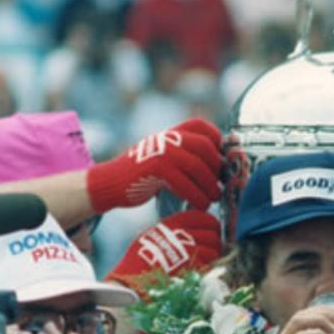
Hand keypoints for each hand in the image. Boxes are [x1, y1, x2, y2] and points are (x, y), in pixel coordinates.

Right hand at [86, 118, 223, 213]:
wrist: (112, 182)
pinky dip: (196, 196)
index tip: (221, 162)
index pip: (203, 127)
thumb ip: (185, 154)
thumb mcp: (165, 156)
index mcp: (172, 132)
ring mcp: (162, 151)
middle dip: (217, 169)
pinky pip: (184, 183)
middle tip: (220, 185)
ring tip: (213, 198)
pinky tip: (200, 206)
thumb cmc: (144, 175)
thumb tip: (219, 164)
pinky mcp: (156, 168)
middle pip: (205, 147)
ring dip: (209, 186)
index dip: (218, 142)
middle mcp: (168, 137)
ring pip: (197, 167)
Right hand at [107, 209, 222, 290]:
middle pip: (213, 232)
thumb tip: (186, 231)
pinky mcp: (194, 266)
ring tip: (206, 261)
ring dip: (213, 256)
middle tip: (212, 249)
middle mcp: (183, 233)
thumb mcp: (152, 235)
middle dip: (215, 241)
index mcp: (173, 223)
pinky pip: (209, 265)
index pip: (202, 217)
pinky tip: (200, 271)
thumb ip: (171, 231)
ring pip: (215, 249)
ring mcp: (190, 249)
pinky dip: (208, 268)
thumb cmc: (138, 259)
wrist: (134, 278)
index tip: (212, 230)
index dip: (211, 224)